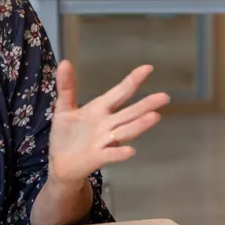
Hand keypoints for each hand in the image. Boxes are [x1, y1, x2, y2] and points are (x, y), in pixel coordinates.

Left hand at [47, 62, 169, 185]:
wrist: (60, 163)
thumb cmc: (66, 135)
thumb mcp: (63, 108)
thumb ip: (66, 87)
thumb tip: (64, 62)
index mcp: (100, 109)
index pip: (120, 92)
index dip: (133, 80)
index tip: (148, 68)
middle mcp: (108, 124)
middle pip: (130, 113)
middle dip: (146, 104)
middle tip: (165, 96)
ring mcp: (105, 141)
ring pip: (125, 131)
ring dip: (139, 125)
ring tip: (155, 116)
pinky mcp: (98, 157)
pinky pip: (111, 155)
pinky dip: (119, 153)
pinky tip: (131, 150)